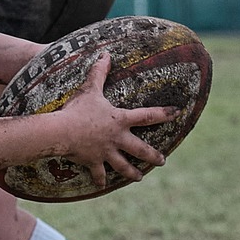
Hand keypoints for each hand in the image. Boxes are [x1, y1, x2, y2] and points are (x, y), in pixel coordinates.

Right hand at [50, 54, 173, 189]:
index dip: (164, 113)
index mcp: (120, 120)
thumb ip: (99, 72)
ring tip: (139, 178)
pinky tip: (101, 185)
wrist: (62, 132)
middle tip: (162, 160)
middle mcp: (118, 138)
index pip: (148, 115)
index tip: (177, 112)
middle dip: (153, 156)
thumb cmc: (77, 109)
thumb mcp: (90, 89)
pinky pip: (98, 173)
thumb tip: (106, 54)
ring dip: (132, 173)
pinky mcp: (93, 162)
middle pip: (141, 149)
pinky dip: (99, 179)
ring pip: (123, 166)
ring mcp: (106, 152)